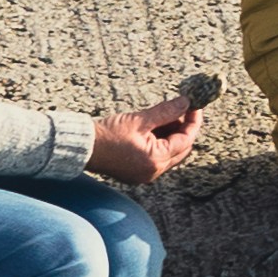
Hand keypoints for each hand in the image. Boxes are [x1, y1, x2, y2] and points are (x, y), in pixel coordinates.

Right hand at [88, 99, 204, 187]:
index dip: (193, 121)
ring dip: (172, 134)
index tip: (195, 105)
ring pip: (171, 153)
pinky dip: (161, 142)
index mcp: (155, 160)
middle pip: (181, 149)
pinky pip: (158, 157)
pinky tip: (156, 126)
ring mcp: (145, 174)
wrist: (82, 147)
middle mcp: (153, 172)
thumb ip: (166, 111)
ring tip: (166, 115)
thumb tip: (187, 102)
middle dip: (184, 128)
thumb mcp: (139, 119)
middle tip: (182, 108)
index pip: (186, 140)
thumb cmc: (107, 134)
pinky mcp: (137, 172)